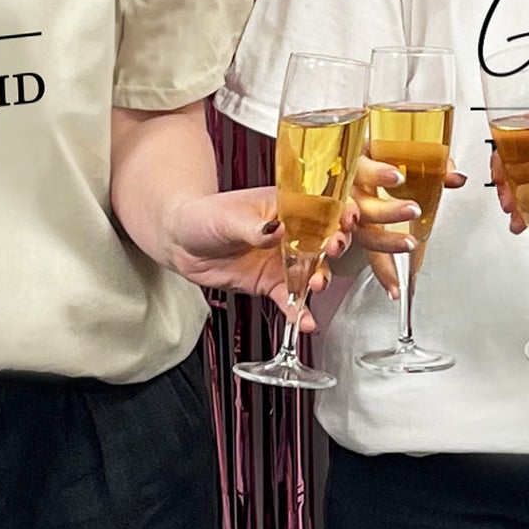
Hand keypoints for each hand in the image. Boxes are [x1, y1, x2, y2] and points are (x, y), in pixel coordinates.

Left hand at [163, 185, 340, 328]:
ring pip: (313, 270)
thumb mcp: (227, 217)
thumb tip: (275, 229)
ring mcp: (283, 260)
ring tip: (316, 285)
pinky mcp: (271, 284)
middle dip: (336, 245)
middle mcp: (291, 232)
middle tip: (333, 250)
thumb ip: (254, 227)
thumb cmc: (203, 217)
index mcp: (286, 206)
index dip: (340, 210)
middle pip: (325, 238)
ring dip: (320, 278)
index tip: (348, 219)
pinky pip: (291, 299)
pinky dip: (300, 311)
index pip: (322, 205)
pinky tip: (306, 322)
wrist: (180, 243)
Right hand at [362, 165, 468, 297]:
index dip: (376, 174)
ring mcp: (348, 217)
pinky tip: (394, 287)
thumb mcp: (405, 158)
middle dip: (386, 211)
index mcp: (358, 164)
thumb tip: (457, 177)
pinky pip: (364, 258)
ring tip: (408, 245)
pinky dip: (380, 272)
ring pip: (361, 234)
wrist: (362, 173)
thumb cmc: (382, 163)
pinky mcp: (356, 240)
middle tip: (413, 210)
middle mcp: (349, 192)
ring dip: (384, 243)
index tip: (397, 177)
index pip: (362, 168)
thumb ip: (431, 166)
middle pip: (361, 205)